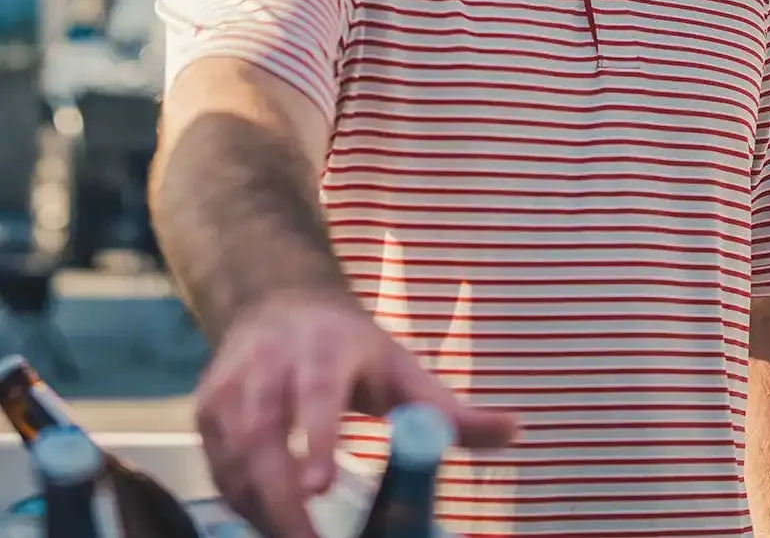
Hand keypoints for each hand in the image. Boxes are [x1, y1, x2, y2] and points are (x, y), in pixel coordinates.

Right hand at [195, 289, 517, 537]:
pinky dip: (242, 504)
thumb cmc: (350, 347)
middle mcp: (271, 364)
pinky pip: (219, 469)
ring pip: (234, 458)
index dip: (317, 439)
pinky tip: (272, 526)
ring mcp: (232, 385)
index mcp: (325, 349)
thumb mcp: (401, 365)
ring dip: (261, 509)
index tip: (322, 486)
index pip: (317, 394)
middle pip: (264, 435)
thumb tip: (515, 430)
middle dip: (280, 498)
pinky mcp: (206, 409)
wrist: (279, 302)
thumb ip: (450, 406)